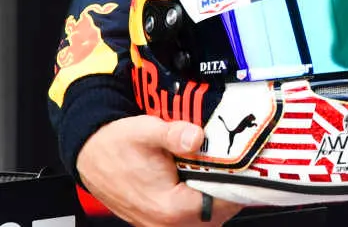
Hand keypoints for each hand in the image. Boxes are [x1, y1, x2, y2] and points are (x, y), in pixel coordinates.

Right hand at [76, 117, 243, 225]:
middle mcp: (167, 224)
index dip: (243, 185)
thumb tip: (195, 137)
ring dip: (223, 197)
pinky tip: (211, 180)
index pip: (224, 204)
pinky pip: (196, 218)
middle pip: (220, 213)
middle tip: (247, 165)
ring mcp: (163, 225)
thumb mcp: (145, 130)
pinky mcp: (161, 221)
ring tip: (231, 171)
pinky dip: (207, 202)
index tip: (256, 166)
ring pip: (209, 218)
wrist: (89, 154)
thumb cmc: (115, 145)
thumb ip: (173, 134)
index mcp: (170, 207)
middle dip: (236, 190)